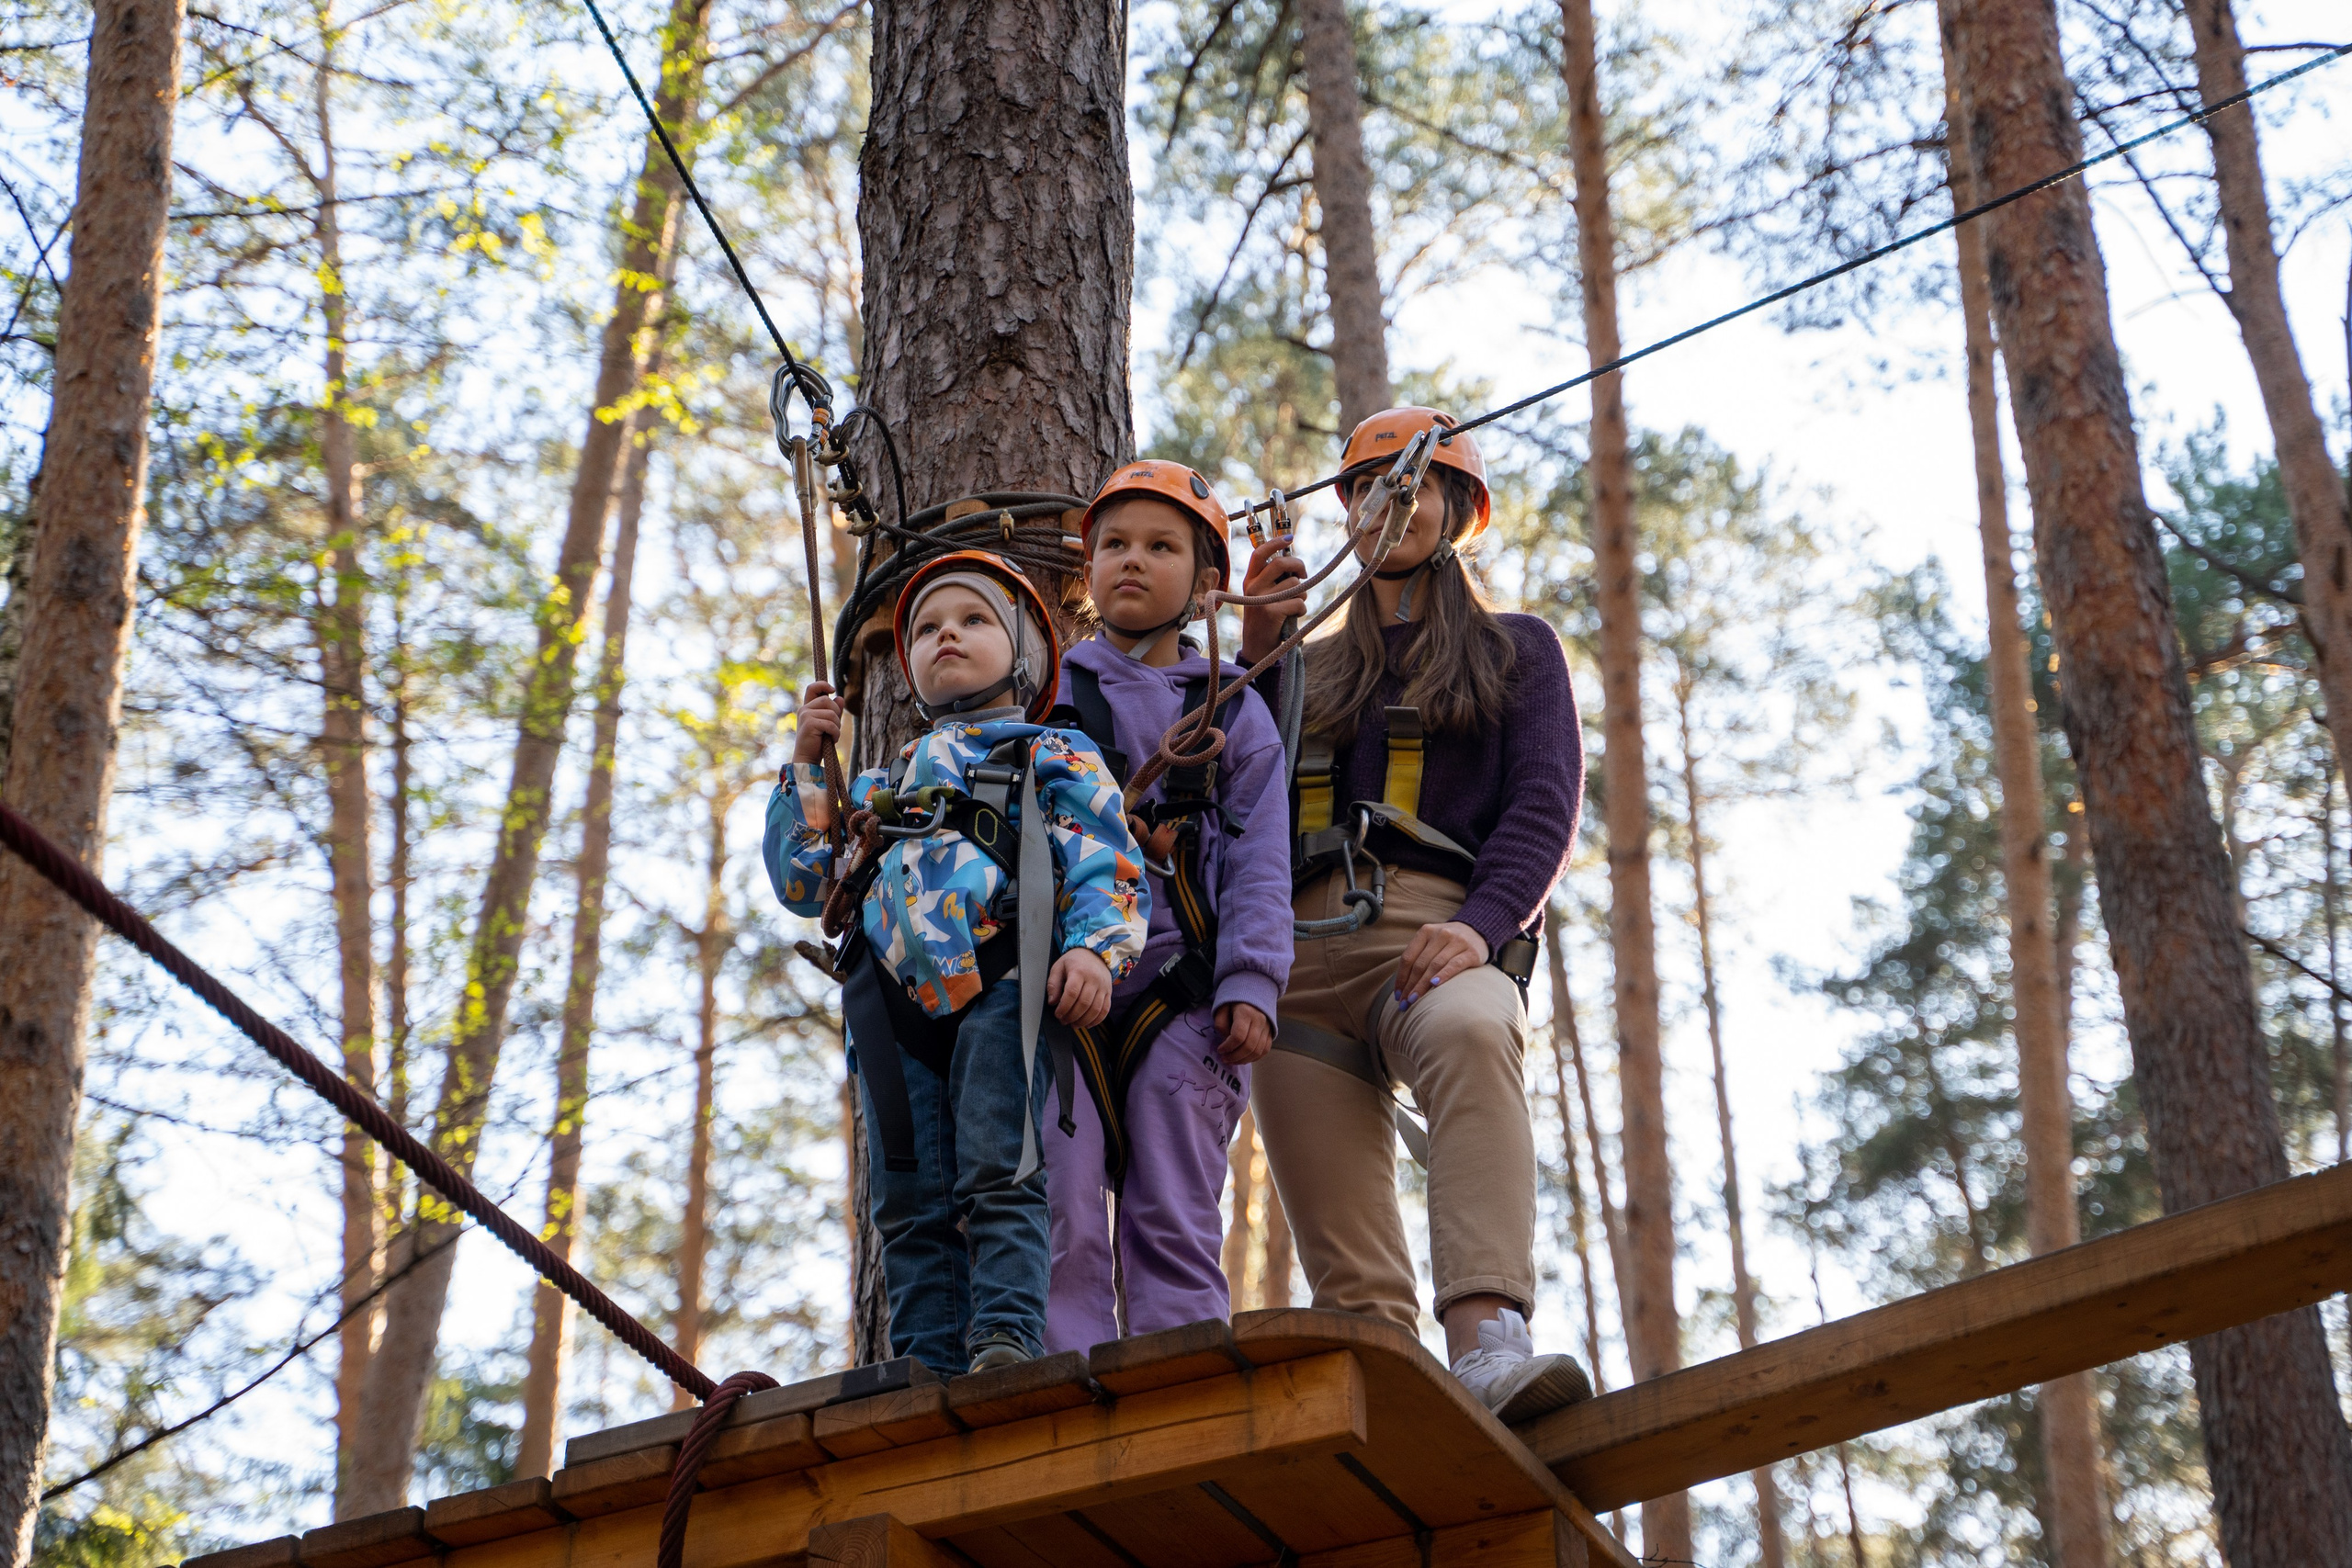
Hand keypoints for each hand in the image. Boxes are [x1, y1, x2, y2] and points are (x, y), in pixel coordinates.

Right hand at [792, 682, 842, 764]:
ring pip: (831, 713)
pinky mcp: (809, 724)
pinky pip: (830, 724)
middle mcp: (804, 709)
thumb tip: (840, 698)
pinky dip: (835, 733)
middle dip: (836, 713)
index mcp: (807, 708)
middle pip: (827, 700)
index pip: (812, 688)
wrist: (807, 758)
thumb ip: (833, 711)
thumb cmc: (818, 743)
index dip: (822, 685)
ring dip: (837, 726)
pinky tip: (831, 740)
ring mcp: (805, 716)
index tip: (832, 690)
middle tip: (834, 728)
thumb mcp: (828, 724)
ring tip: (832, 736)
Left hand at [1049, 949, 1113, 1027]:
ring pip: (1095, 1009)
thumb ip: (1053, 984)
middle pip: (1084, 1003)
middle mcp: (1093, 979)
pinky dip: (1097, 1020)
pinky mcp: (1109, 992)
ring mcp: (1103, 986)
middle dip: (1072, 1016)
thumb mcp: (1059, 966)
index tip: (1058, 1014)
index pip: (1072, 993)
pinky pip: (1105, 1009)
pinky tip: (1087, 1024)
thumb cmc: (1075, 961)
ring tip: (1074, 1025)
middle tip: (1064, 1021)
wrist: (1096, 953)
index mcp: (1079, 971)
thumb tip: (1052, 1002)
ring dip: (1083, 1020)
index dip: (1064, 1007)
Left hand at [1214, 1002, 1272, 1064]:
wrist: (1253, 991)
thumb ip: (1220, 1023)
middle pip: (1249, 1046)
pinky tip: (1243, 1059)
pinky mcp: (1270, 1033)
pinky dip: (1253, 1058)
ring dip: (1243, 1060)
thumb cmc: (1233, 1001)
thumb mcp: (1222, 1007)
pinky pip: (1264, 1050)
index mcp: (1246, 1012)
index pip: (1238, 1036)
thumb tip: (1226, 1039)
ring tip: (1231, 1060)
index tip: (1219, 1050)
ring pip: (1258, 1051)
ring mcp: (1267, 1027)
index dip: (1228, 1046)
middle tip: (1224, 1059)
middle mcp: (1259, 1021)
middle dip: (1234, 1056)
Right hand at [1238, 535, 1308, 663]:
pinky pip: (1299, 603)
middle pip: (1281, 564)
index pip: (1259, 553)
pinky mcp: (1271, 612)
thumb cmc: (1265, 620)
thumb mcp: (1261, 597)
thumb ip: (1272, 580)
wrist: (1257, 648)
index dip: (1275, 543)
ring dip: (1301, 596)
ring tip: (1292, 606)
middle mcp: (1252, 587)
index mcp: (1249, 581)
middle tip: (1304, 575)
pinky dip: (1301, 610)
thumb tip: (1296, 565)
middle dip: (1299, 567)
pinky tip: (1292, 617)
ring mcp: (1261, 600)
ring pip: (1295, 585)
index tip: (1289, 538)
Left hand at [1394, 921, 1488, 1009]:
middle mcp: (1441, 934)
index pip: (1408, 957)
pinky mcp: (1471, 952)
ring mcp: (1457, 941)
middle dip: (1410, 986)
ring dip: (1423, 985)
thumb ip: (1418, 957)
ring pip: (1435, 965)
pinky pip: (1454, 965)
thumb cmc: (1449, 944)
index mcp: (1426, 931)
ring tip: (1415, 1000)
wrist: (1479, 932)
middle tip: (1405, 1003)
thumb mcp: (1432, 943)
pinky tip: (1435, 985)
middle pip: (1420, 964)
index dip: (1401, 978)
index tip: (1398, 995)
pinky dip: (1443, 975)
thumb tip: (1401, 987)